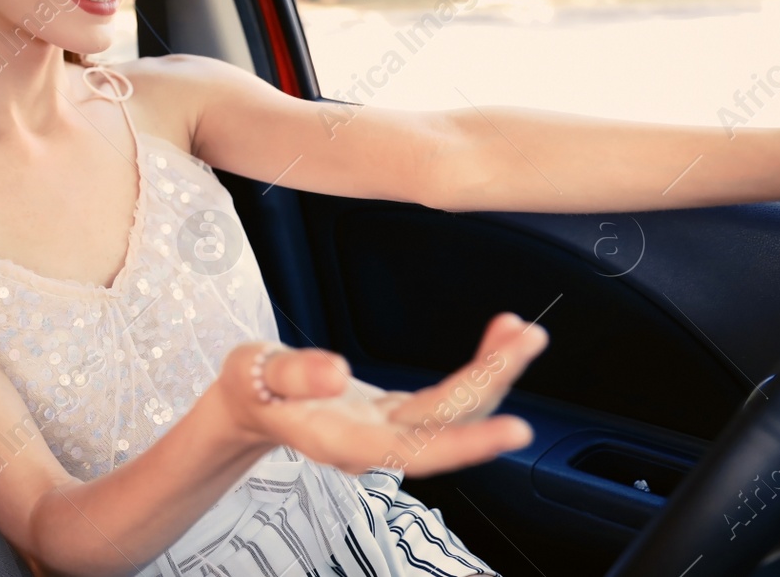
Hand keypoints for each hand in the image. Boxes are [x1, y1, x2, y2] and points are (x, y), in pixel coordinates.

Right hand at [218, 312, 547, 476]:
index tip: (514, 428)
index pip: (416, 448)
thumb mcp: (254, 371)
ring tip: (522, 333)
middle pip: (448, 423)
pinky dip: (476, 370)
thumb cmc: (251, 386)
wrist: (251, 403)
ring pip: (456, 412)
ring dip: (493, 374)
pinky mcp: (399, 416)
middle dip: (492, 382)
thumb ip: (293, 372)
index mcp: (343, 440)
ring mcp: (391, 431)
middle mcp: (376, 443)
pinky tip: (497, 343)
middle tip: (528, 339)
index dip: (468, 442)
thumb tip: (337, 370)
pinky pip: (449, 400)